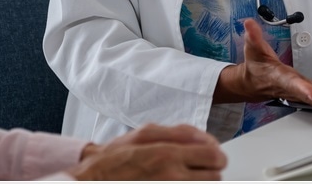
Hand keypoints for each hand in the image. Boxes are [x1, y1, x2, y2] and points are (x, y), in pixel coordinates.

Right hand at [69, 123, 225, 179]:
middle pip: (214, 177)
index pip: (214, 156)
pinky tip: (176, 180)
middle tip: (199, 166)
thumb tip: (205, 136)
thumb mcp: (145, 133)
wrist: (95, 179)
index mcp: (168, 155)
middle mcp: (172, 178)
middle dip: (211, 170)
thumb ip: (179, 132)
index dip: (217, 155)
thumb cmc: (117, 157)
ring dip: (201, 181)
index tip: (212, 155)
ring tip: (187, 175)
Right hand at [215, 18, 311, 112]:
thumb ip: (253, 36)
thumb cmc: (257, 66)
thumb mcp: (252, 49)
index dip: (303, 90)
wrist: (255, 83)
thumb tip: (249, 23)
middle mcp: (295, 87)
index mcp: (281, 77)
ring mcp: (304, 92)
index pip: (292, 84)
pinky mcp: (310, 92)